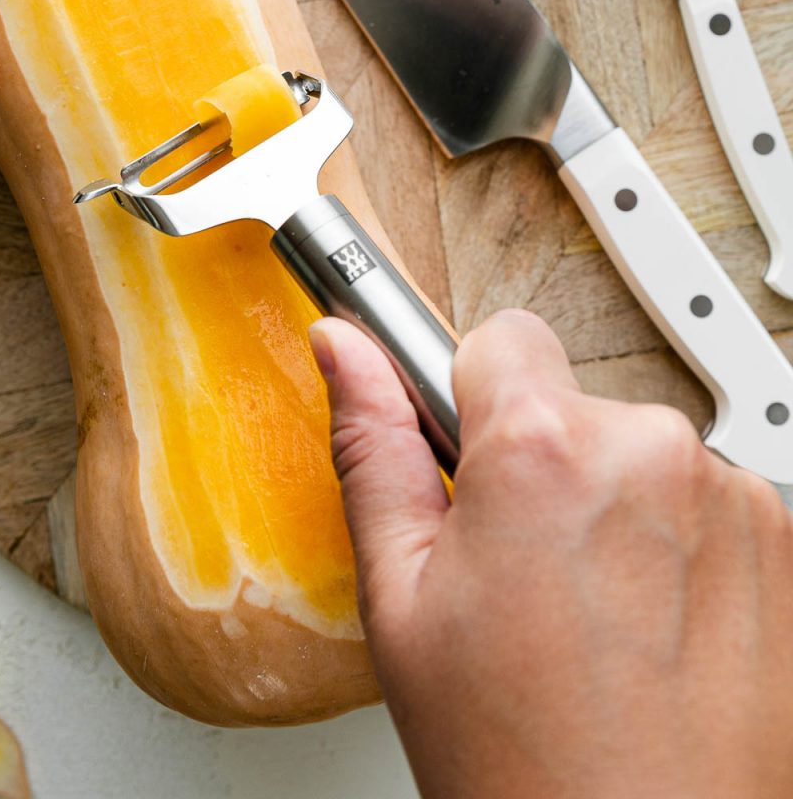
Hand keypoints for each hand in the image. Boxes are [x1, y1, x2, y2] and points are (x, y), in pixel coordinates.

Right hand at [310, 309, 792, 798]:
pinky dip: (681, 548)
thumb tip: (344, 351)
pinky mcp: (782, 542)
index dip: (472, 399)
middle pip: (573, 406)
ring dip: (617, 509)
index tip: (469, 453)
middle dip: (543, 466)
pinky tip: (655, 632)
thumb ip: (373, 448)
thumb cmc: (520, 760)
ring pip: (640, 457)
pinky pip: (707, 503)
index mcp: (543, 451)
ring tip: (595, 620)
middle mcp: (650, 450)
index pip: (502, 336)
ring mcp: (730, 497)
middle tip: (524, 575)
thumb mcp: (403, 602)